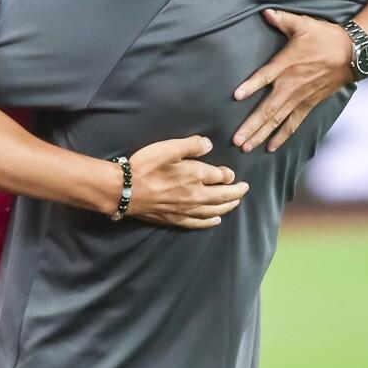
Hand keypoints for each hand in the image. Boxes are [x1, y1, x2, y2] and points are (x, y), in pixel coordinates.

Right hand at [126, 136, 248, 228]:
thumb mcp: (168, 148)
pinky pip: (198, 223)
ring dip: (227, 207)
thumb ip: (191, 145)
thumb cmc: (144, 166)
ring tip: (236, 203)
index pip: (220, 177)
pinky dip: (210, 222)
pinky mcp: (175, 219)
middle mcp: (195, 195)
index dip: (228, 175)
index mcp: (195, 176)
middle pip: (222, 196)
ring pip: (214, 210)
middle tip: (245, 189)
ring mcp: (186, 210)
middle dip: (236, 193)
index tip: (231, 174)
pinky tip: (216, 221)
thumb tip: (209, 145)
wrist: (123, 191)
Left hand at [232, 9, 353, 152]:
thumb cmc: (326, 37)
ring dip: (261, 135)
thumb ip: (282, 19)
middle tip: (236, 140)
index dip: (250, 86)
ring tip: (246, 147)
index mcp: (286, 65)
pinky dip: (282, 136)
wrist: (352, 53)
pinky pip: (293, 124)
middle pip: (268, 109)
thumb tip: (265, 12)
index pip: (264, 77)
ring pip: (277, 121)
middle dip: (251, 126)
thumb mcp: (303, 24)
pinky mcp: (308, 104)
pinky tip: (271, 147)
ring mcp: (300, 98)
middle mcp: (291, 85)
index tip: (235, 96)